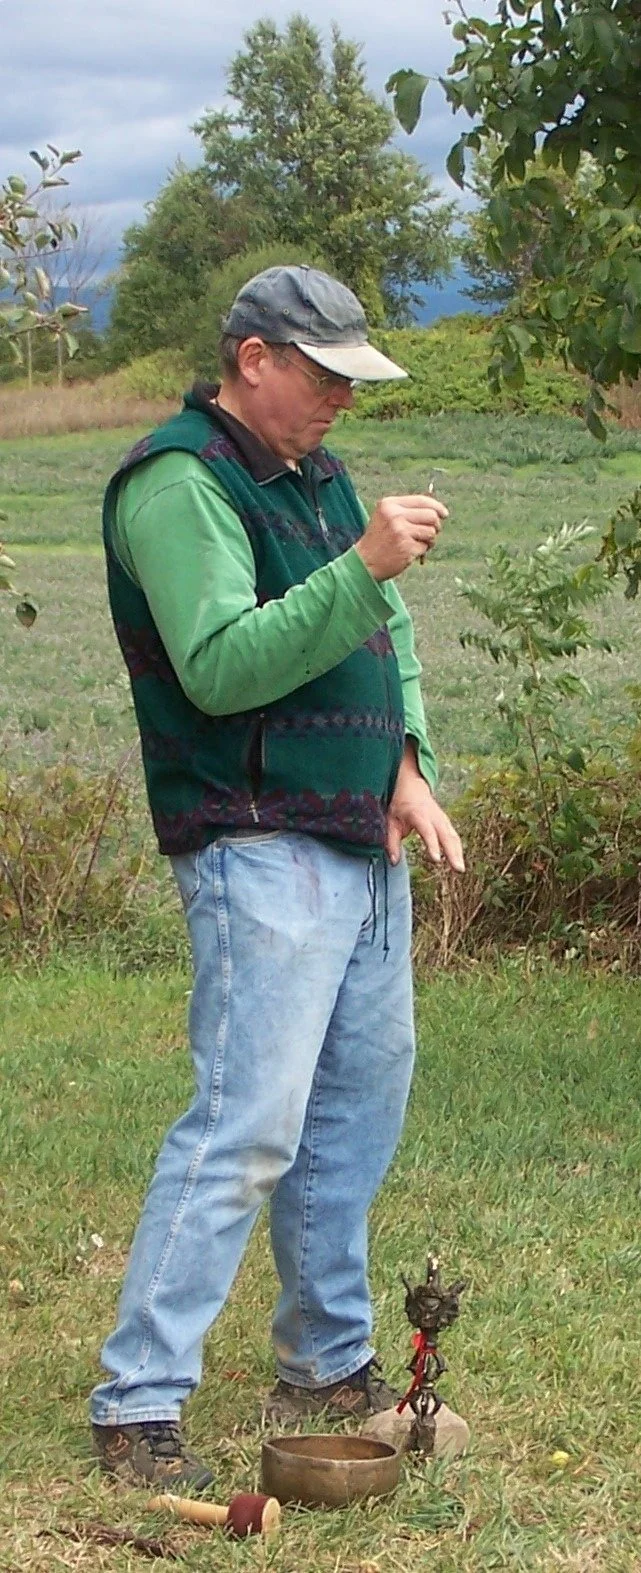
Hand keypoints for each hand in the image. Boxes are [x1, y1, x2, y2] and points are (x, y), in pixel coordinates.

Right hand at [355, 494, 447, 580]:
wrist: (364, 563)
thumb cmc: (380, 540)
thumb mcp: (388, 518)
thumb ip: (408, 511)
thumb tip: (439, 511)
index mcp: (389, 504)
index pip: (421, 500)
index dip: (436, 506)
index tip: (444, 514)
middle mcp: (394, 515)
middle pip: (431, 515)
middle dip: (435, 526)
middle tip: (430, 534)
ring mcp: (401, 531)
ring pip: (431, 532)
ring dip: (429, 541)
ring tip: (416, 545)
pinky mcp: (406, 547)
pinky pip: (425, 547)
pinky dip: (421, 552)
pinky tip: (409, 554)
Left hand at [386, 746, 464, 871]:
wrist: (412, 786)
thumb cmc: (400, 806)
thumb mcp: (391, 821)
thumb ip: (392, 842)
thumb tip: (394, 862)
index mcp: (419, 814)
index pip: (428, 832)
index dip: (433, 845)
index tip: (436, 859)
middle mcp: (434, 816)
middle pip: (446, 835)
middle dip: (453, 852)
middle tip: (458, 869)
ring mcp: (442, 818)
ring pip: (453, 836)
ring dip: (458, 852)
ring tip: (460, 869)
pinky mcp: (446, 822)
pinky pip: (454, 836)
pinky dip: (458, 848)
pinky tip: (459, 861)